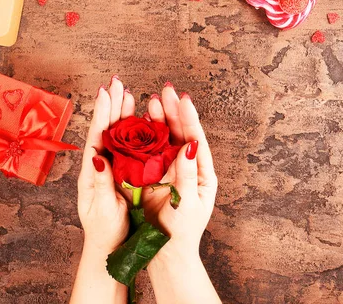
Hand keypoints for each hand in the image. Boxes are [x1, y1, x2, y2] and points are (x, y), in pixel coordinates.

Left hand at [71, 76, 134, 303]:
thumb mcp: (102, 209)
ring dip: (122, 114)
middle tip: (117, 83)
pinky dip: (134, 132)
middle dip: (112, 106)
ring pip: (118, 136)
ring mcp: (114, 169)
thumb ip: (100, 183)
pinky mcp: (126, 175)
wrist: (110, 248)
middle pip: (107, 130)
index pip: (97, 136)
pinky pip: (130, 150)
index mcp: (92, 172)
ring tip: (128, 94)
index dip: (101, 114)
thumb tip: (97, 157)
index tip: (106, 92)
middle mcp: (102, 165)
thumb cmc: (104, 231)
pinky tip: (140, 119)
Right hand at [143, 84, 219, 303]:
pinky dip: (145, 135)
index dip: (189, 118)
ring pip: (165, 139)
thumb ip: (188, 174)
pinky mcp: (153, 175)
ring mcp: (169, 170)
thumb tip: (191, 145)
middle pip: (181, 133)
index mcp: (202, 173)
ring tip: (152, 99)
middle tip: (166, 90)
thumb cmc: (181, 232)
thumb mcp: (188, 204)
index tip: (183, 99)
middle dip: (174, 111)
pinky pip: (150, 151)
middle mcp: (187, 167)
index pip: (196, 140)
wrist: (165, 252)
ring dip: (160, 119)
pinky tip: (140, 120)